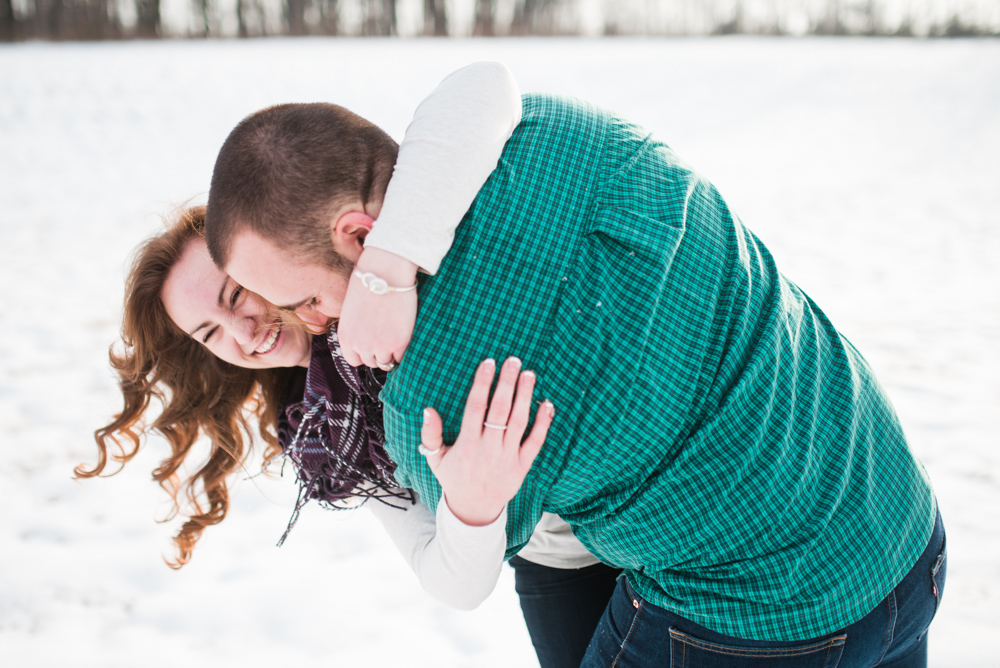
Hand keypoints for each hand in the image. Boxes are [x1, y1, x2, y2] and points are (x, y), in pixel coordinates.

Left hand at [337, 247, 418, 368]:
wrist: (385, 273)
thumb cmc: (369, 284)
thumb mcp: (352, 310)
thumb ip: (356, 329)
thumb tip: (366, 338)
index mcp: (346, 337)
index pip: (354, 360)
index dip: (364, 353)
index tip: (372, 345)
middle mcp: (361, 346)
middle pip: (371, 362)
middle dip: (378, 353)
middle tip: (387, 337)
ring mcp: (380, 347)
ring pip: (386, 362)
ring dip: (391, 353)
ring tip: (396, 335)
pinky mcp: (398, 343)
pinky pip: (401, 357)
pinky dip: (403, 349)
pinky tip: (404, 333)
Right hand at [420, 357, 554, 525]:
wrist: (474, 510)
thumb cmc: (453, 478)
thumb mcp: (435, 459)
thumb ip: (430, 434)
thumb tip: (428, 409)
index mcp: (467, 444)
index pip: (475, 407)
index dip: (483, 383)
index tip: (489, 362)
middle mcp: (488, 449)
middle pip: (500, 410)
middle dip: (507, 383)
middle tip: (514, 360)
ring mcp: (507, 458)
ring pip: (519, 422)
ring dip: (525, 396)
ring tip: (529, 374)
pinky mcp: (522, 466)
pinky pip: (535, 442)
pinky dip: (543, 423)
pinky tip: (547, 403)